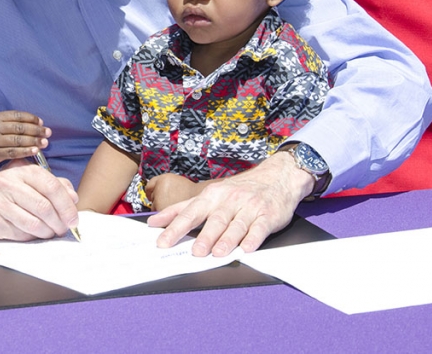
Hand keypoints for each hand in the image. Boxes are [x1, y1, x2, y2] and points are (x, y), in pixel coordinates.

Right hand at [0, 110, 49, 170]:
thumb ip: (7, 122)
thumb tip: (32, 124)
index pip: (17, 116)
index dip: (31, 118)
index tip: (41, 122)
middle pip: (19, 128)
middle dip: (36, 130)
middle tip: (48, 132)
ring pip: (18, 140)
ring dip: (34, 141)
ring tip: (45, 142)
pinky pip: (13, 152)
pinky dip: (26, 151)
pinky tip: (35, 151)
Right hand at [0, 159, 77, 240]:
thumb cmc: (8, 191)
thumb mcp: (29, 180)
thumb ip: (54, 184)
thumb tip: (73, 198)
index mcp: (20, 170)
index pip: (51, 186)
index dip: (67, 205)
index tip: (74, 219)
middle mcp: (7, 183)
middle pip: (44, 207)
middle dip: (59, 223)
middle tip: (64, 229)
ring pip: (34, 224)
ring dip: (48, 233)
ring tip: (51, 233)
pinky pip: (20, 235)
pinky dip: (32, 238)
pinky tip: (34, 235)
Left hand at [146, 152, 312, 256]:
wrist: (277, 177)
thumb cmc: (238, 190)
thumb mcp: (210, 194)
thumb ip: (182, 209)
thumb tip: (155, 222)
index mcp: (211, 196)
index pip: (190, 213)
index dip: (175, 227)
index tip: (162, 241)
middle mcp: (229, 200)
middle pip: (214, 220)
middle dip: (204, 236)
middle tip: (195, 252)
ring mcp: (249, 207)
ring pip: (236, 225)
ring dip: (227, 240)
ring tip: (218, 253)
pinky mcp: (268, 215)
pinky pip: (260, 228)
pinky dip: (253, 238)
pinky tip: (247, 248)